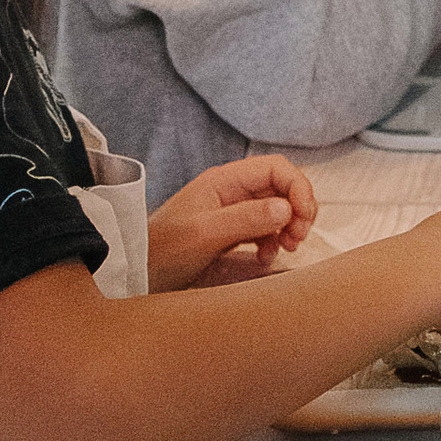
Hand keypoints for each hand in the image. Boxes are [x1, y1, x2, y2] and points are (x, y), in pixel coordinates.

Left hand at [147, 152, 315, 289]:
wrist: (137, 272)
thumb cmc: (163, 250)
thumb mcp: (205, 234)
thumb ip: (246, 219)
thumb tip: (286, 208)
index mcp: (224, 180)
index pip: (276, 168)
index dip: (298, 188)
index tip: (303, 217)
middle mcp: (231, 191)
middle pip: (282, 187)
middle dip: (298, 210)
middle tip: (296, 238)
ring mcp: (232, 211)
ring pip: (278, 209)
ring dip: (289, 227)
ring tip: (285, 248)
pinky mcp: (232, 231)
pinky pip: (266, 229)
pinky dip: (274, 242)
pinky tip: (266, 258)